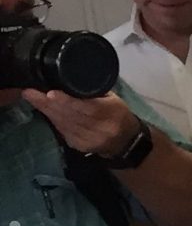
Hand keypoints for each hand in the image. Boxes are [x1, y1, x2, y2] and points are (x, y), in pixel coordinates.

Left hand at [23, 90, 142, 156]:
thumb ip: (94, 92)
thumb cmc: (118, 114)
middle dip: (47, 103)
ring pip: (63, 123)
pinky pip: (62, 131)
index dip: (67, 101)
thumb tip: (69, 79)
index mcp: (111, 114)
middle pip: (70, 115)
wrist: (126, 141)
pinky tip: (44, 110)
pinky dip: (52, 120)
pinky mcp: (80, 146)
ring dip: (46, 110)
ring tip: (32, 97)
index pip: (87, 108)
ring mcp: (89, 139)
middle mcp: (100, 129)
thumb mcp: (113, 99)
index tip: (51, 93)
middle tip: (30, 92)